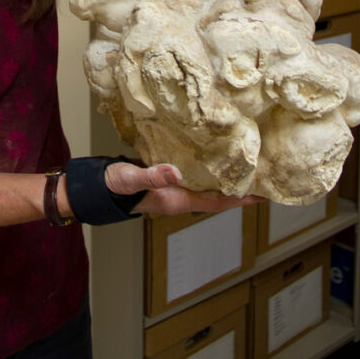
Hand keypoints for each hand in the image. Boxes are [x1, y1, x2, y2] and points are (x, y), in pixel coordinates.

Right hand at [104, 161, 262, 215]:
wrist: (97, 185)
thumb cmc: (114, 184)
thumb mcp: (132, 178)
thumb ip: (152, 175)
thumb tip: (176, 172)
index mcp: (176, 200)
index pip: (216, 203)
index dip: (239, 200)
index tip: (261, 195)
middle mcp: (180, 196)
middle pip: (217, 196)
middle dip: (239, 190)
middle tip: (262, 177)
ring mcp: (174, 187)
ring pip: (207, 186)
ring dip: (226, 178)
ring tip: (245, 166)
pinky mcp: (168, 176)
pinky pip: (195, 175)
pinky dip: (208, 168)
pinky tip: (214, 155)